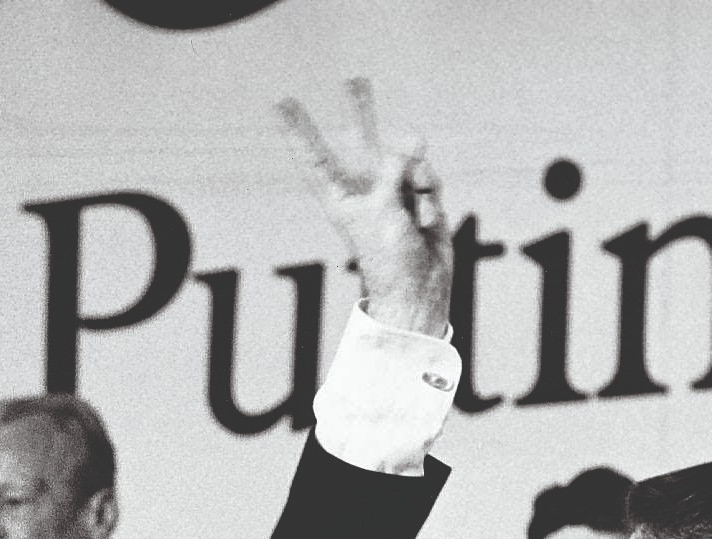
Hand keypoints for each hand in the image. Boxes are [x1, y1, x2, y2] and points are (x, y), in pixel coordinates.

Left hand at [277, 80, 452, 335]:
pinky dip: (431, 195)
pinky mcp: (419, 196)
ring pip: (406, 157)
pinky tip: (426, 219)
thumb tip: (411, 137)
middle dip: (360, 110)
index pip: (315, 155)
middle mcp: (363, 189)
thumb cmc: (386, 255)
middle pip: (361, 140)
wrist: (417, 286)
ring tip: (413, 211)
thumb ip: (392, 165)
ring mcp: (392, 190)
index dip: (298, 129)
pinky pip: (429, 178)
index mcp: (338, 197)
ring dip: (416, 180)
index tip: (280, 103)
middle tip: (353, 79)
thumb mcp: (382, 206)